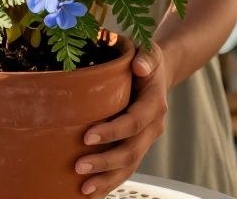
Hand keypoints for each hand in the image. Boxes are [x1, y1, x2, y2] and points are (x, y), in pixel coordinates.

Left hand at [75, 46, 170, 195]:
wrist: (157, 72)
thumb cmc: (145, 60)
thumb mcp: (148, 51)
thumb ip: (146, 56)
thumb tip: (139, 65)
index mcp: (154, 104)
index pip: (134, 122)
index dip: (113, 131)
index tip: (88, 137)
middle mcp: (152, 126)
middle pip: (131, 151)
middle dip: (105, 162)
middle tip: (79, 167)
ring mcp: (144, 140)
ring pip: (129, 166)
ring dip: (107, 180)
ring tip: (84, 190)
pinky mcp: (135, 146)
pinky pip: (124, 169)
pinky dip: (109, 182)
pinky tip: (92, 193)